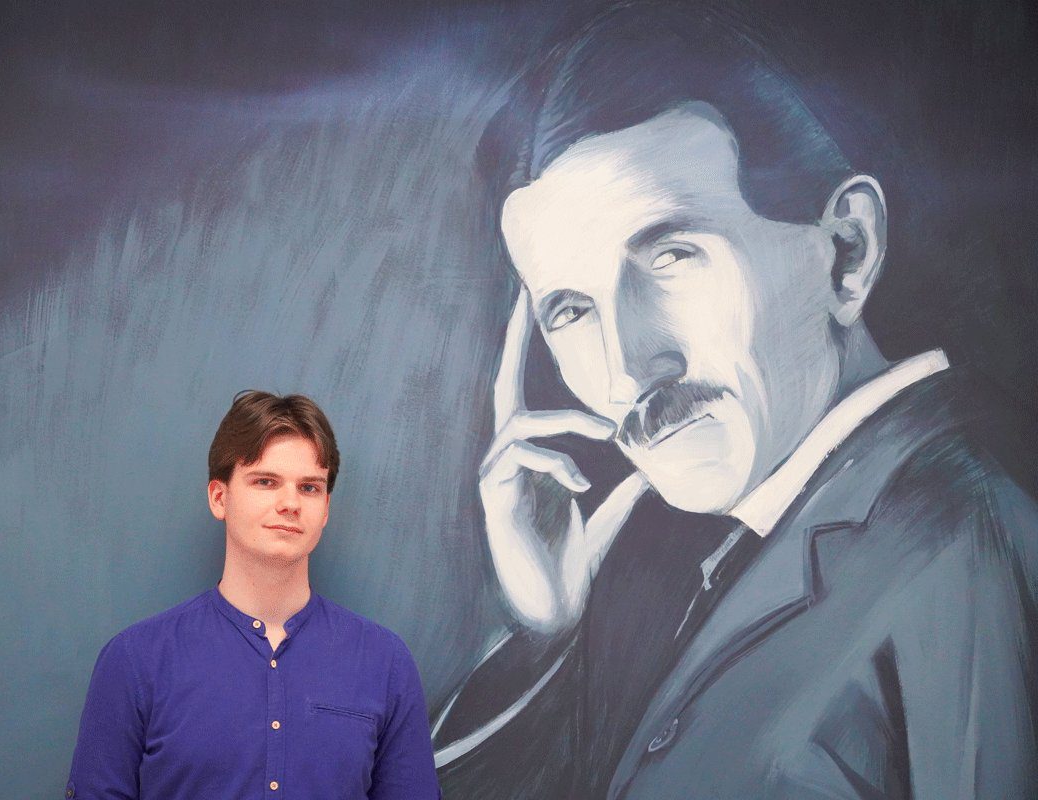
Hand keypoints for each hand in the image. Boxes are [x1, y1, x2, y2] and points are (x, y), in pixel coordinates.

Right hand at [479, 289, 647, 631]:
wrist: (548, 618)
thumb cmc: (565, 570)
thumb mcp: (603, 522)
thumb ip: (622, 497)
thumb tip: (652, 477)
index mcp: (532, 458)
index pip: (527, 393)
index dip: (526, 351)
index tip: (531, 303)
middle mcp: (508, 459)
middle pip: (504, 386)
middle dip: (513, 341)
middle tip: (526, 296)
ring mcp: (497, 478)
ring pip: (519, 421)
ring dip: (565, 421)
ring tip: (605, 434)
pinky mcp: (494, 500)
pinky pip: (518, 458)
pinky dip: (555, 462)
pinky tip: (581, 485)